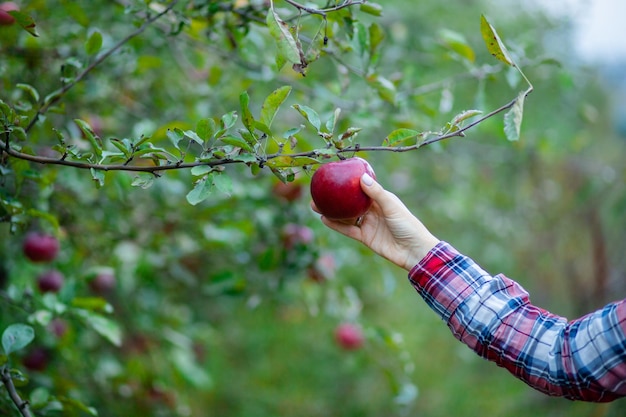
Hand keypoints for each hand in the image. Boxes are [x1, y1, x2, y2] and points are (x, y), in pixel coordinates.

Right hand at [311, 173, 439, 270]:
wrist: (414, 251)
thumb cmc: (408, 225)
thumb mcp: (392, 207)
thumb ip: (377, 193)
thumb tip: (361, 177)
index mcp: (380, 199)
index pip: (362, 187)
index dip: (349, 181)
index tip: (336, 174)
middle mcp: (372, 210)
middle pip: (350, 201)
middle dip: (336, 196)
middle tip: (320, 190)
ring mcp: (368, 224)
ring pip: (346, 216)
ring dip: (332, 210)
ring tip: (315, 204)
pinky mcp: (365, 237)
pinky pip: (347, 230)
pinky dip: (336, 225)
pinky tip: (324, 219)